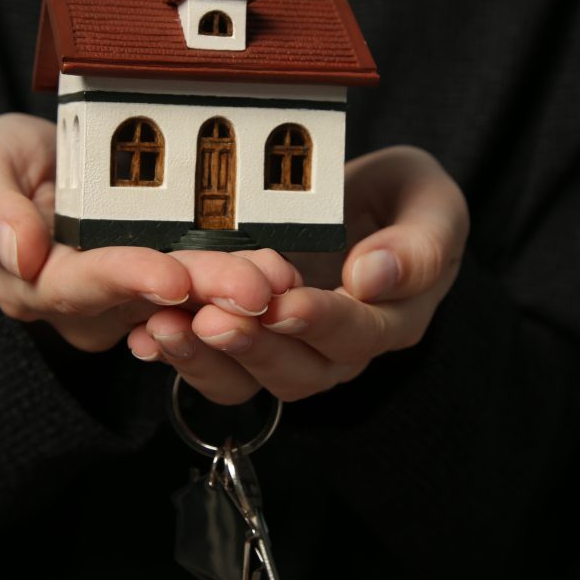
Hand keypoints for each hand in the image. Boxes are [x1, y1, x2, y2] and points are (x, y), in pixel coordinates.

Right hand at [0, 114, 297, 351]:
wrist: (43, 170)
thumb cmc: (6, 169)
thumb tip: (20, 253)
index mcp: (35, 283)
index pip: (80, 287)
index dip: (127, 280)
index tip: (171, 279)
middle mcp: (90, 306)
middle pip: (149, 305)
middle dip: (205, 295)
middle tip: (256, 287)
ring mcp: (135, 301)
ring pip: (189, 306)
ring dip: (235, 295)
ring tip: (280, 278)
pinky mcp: (173, 287)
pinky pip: (210, 294)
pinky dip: (244, 282)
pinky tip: (280, 275)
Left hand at [126, 145, 468, 402]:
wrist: (370, 203)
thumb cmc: (407, 200)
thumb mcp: (431, 204)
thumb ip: (419, 244)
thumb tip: (372, 279)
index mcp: (393, 317)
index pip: (359, 334)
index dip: (321, 322)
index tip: (284, 303)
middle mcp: (343, 348)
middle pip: (303, 370)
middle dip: (255, 346)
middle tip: (213, 319)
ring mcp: (295, 350)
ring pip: (256, 379)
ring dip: (210, 359)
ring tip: (169, 327)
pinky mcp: (253, 341)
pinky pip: (219, 366)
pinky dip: (181, 356)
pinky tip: (147, 334)